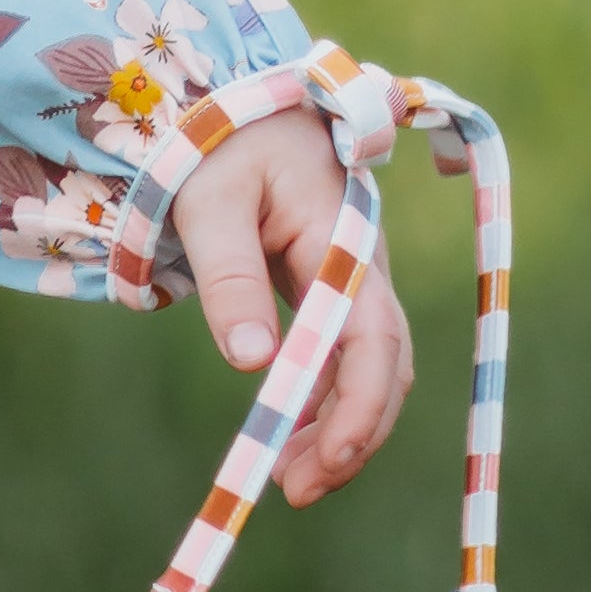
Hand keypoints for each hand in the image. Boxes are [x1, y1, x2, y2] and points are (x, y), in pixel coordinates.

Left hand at [167, 112, 414, 504]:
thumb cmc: (218, 143)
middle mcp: (364, 265)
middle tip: (296, 489)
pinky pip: (344, 354)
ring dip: (339, 424)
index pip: (371, 339)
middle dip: (351, 433)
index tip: (326, 461)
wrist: (236, 102)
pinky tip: (292, 432)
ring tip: (289, 478)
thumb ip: (229, 278)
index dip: (358, 407)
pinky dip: (324, 398)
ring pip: (369, 367)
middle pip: (384, 366)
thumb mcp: (207, 203)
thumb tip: (254, 365)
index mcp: (343, 242)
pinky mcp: (333, 286)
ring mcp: (355, 277)